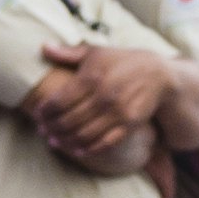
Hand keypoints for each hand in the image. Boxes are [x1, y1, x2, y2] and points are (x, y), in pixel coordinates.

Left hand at [26, 42, 178, 171]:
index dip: (45, 112)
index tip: (38, 115)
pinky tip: (78, 150)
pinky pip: (106, 142)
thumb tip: (42, 47)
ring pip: (84, 134)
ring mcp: (118, 112)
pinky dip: (90, 149)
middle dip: (52, 128)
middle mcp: (104, 96)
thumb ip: (69, 52)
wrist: (161, 74)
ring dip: (66, 141)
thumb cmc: (123, 61)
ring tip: (55, 141)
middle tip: (43, 131)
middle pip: (68, 120)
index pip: (59, 101)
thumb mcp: (97, 52)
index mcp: (91, 77)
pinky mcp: (131, 124)